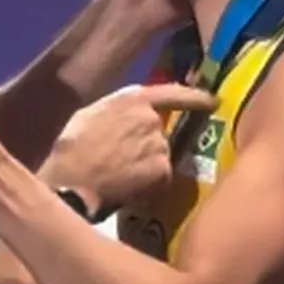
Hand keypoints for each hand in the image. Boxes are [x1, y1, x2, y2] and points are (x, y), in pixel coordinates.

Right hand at [42, 83, 214, 211]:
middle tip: (123, 161)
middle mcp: (152, 119)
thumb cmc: (70, 148)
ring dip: (147, 168)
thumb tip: (126, 116)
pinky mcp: (162, 171)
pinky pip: (159, 180)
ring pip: (160, 158)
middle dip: (148, 147)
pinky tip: (126, 189)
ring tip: (120, 177)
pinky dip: (148, 186)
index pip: (173, 94)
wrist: (72, 182)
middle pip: (162, 134)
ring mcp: (160, 146)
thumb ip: (116, 112)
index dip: (195, 97)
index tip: (213, 100)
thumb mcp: (89, 115)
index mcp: (133, 100)